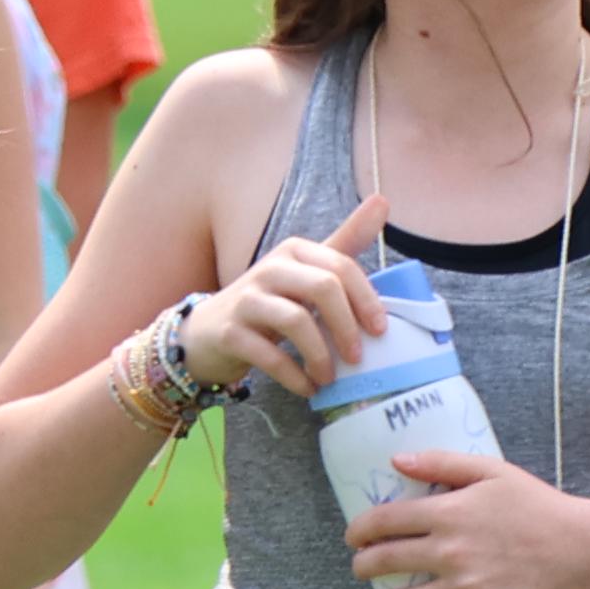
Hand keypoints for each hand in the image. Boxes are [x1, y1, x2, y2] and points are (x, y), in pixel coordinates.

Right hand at [177, 193, 396, 403]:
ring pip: (296, 321)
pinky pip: (269, 356)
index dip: (366, 299)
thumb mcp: (305, 271)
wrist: (206, 332)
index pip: (341, 266)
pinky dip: (294, 376)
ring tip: (329, 377)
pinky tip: (307, 387)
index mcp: (293, 251)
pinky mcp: (230, 332)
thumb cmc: (268, 302)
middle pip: (323, 288)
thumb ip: (343, 243)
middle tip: (358, 357)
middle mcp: (269, 268)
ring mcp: (246, 300)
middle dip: (347, 327)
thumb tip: (383, 201)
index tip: (380, 331)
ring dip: (321, 356)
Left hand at [347, 445, 589, 588]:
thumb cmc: (535, 505)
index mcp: (448, 512)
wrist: (580, 549)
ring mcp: (466, 588)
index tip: (354, 538)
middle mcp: (450, 552)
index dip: (359, 531)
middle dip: (362, 567)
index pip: (383, 521)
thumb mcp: (491, 471)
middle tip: (361, 570)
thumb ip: (441, 462)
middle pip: (385, 563)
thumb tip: (397, 460)